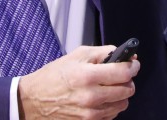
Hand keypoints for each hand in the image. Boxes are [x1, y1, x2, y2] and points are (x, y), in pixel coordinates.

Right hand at [18, 45, 139, 119]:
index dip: (132, 66)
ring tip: (108, 87)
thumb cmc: (54, 76)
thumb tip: (124, 54)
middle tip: (120, 74)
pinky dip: (110, 106)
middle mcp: (91, 97)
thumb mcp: (77, 55)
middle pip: (127, 90)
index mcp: (87, 76)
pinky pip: (111, 115)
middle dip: (127, 80)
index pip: (124, 72)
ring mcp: (90, 113)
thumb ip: (103, 52)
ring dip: (120, 94)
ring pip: (122, 104)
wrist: (33, 101)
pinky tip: (101, 98)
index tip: (133, 63)